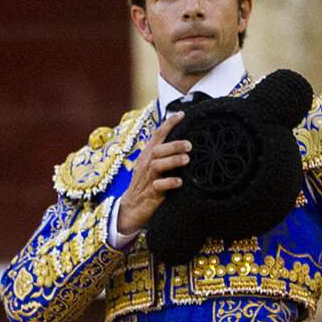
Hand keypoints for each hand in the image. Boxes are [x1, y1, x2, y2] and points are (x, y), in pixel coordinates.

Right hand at [117, 112, 190, 236]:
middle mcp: (146, 163)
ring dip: (173, 161)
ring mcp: (148, 178)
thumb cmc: (146, 184)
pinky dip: (170, 182)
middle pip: (157, 149)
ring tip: (186, 159)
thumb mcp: (151, 166)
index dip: (169, 124)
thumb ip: (164, 155)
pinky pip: (159, 185)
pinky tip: (179, 181)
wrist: (131, 207)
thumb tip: (185, 144)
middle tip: (190, 144)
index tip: (182, 114)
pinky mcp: (151, 192)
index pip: (157, 135)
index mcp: (147, 155)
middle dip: (173, 145)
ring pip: (158, 165)